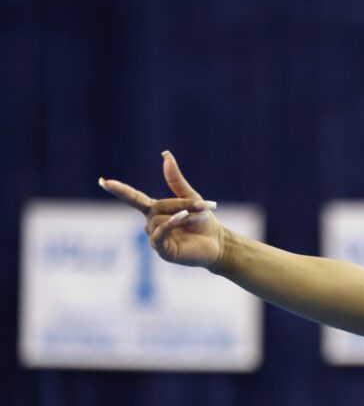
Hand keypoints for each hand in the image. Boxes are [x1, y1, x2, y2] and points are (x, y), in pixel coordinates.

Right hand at [99, 151, 222, 267]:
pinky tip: (180, 218)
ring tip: (199, 220)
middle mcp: (152, 224)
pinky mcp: (163, 250)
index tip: (103, 181)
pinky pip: (159, 234)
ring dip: (184, 216)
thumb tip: (166, 155)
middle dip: (181, 204)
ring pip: (161, 220)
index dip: (120, 190)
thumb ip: (176, 180)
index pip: (134, 198)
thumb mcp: (191, 197)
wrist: (218, 243)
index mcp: (155, 211)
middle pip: (157, 206)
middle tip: (202, 207)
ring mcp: (156, 238)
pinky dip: (169, 224)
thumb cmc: (203, 222)